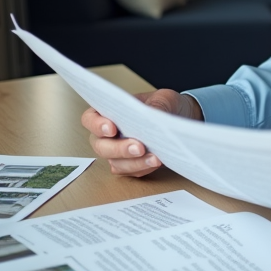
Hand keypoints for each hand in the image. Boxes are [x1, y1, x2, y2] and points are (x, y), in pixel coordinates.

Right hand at [80, 89, 200, 176]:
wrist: (180, 118)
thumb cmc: (165, 105)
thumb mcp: (164, 98)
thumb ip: (157, 104)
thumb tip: (153, 115)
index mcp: (108, 112)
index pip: (90, 119)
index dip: (96, 125)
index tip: (112, 128)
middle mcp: (107, 135)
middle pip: (101, 146)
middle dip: (119, 148)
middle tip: (139, 147)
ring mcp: (116, 153)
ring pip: (116, 163)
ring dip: (134, 162)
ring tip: (155, 158)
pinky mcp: (130, 166)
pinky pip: (131, 172)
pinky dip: (143, 168)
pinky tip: (157, 162)